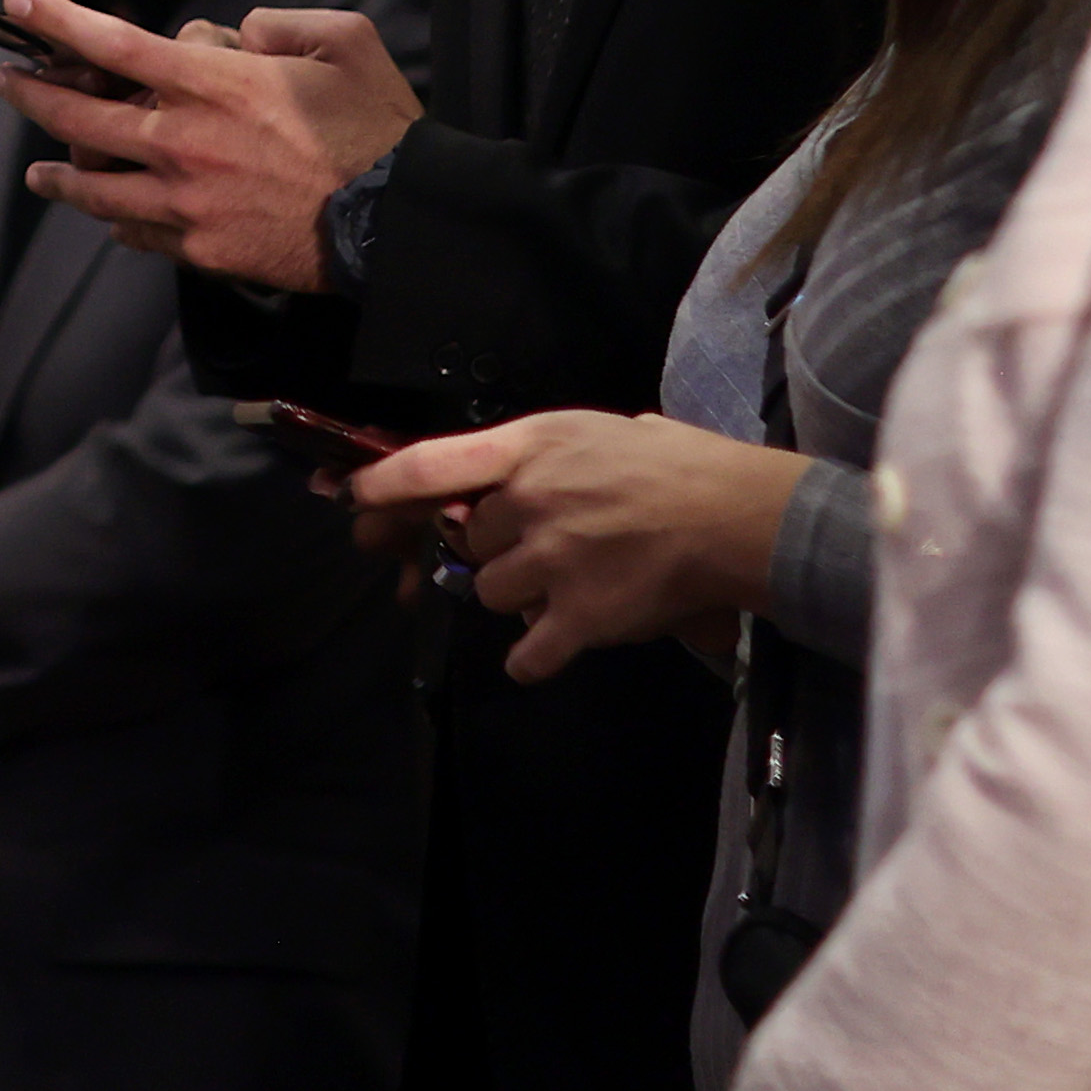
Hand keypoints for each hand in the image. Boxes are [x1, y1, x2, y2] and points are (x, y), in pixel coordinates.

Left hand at [0, 0, 422, 291]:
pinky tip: (108, 217)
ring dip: (59, 174)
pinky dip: (117, 221)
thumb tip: (237, 38)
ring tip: (38, 170)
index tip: (19, 3)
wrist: (399, 223)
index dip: (57, 19)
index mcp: (213, 85)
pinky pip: (138, 234)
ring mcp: (187, 202)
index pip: (112, 43)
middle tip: (8, 80)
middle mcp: (185, 143)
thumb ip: (277, 24)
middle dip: (33, 93)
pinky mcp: (202, 250)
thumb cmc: (376, 128)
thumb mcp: (341, 42)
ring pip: (95, 188)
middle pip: (81, 116)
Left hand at [343, 412, 804, 681]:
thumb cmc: (681, 464)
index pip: (430, 462)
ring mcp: (548, 561)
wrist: (737, 517)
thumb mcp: (604, 430)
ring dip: (520, 597)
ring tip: (567, 588)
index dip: (382, 484)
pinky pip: (527, 653)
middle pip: (468, 540)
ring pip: (492, 592)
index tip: (353, 497)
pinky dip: (532, 660)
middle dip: (496, 550)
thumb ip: (552, 453)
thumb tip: (524, 468)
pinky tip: (546, 654)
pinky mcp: (577, 617)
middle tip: (542, 550)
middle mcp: (527, 502)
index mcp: (530, 447)